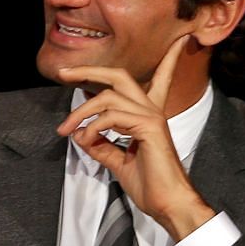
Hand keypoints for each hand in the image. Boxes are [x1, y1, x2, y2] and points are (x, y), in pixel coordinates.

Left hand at [54, 34, 215, 240]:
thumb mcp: (117, 161)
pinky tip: (86, 140)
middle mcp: (152, 111)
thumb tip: (81, 133)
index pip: (159, 80)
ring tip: (66, 130)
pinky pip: (110, 117)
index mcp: (148, 116)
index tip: (180, 41)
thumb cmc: (148, 184)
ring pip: (108, 97)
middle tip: (64, 73)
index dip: (169, 60)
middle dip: (89, 70)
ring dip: (80, 112)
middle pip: (119, 75)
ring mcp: (152, 117)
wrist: (167, 204)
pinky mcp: (149, 128)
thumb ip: (100, 145)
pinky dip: (92, 127)